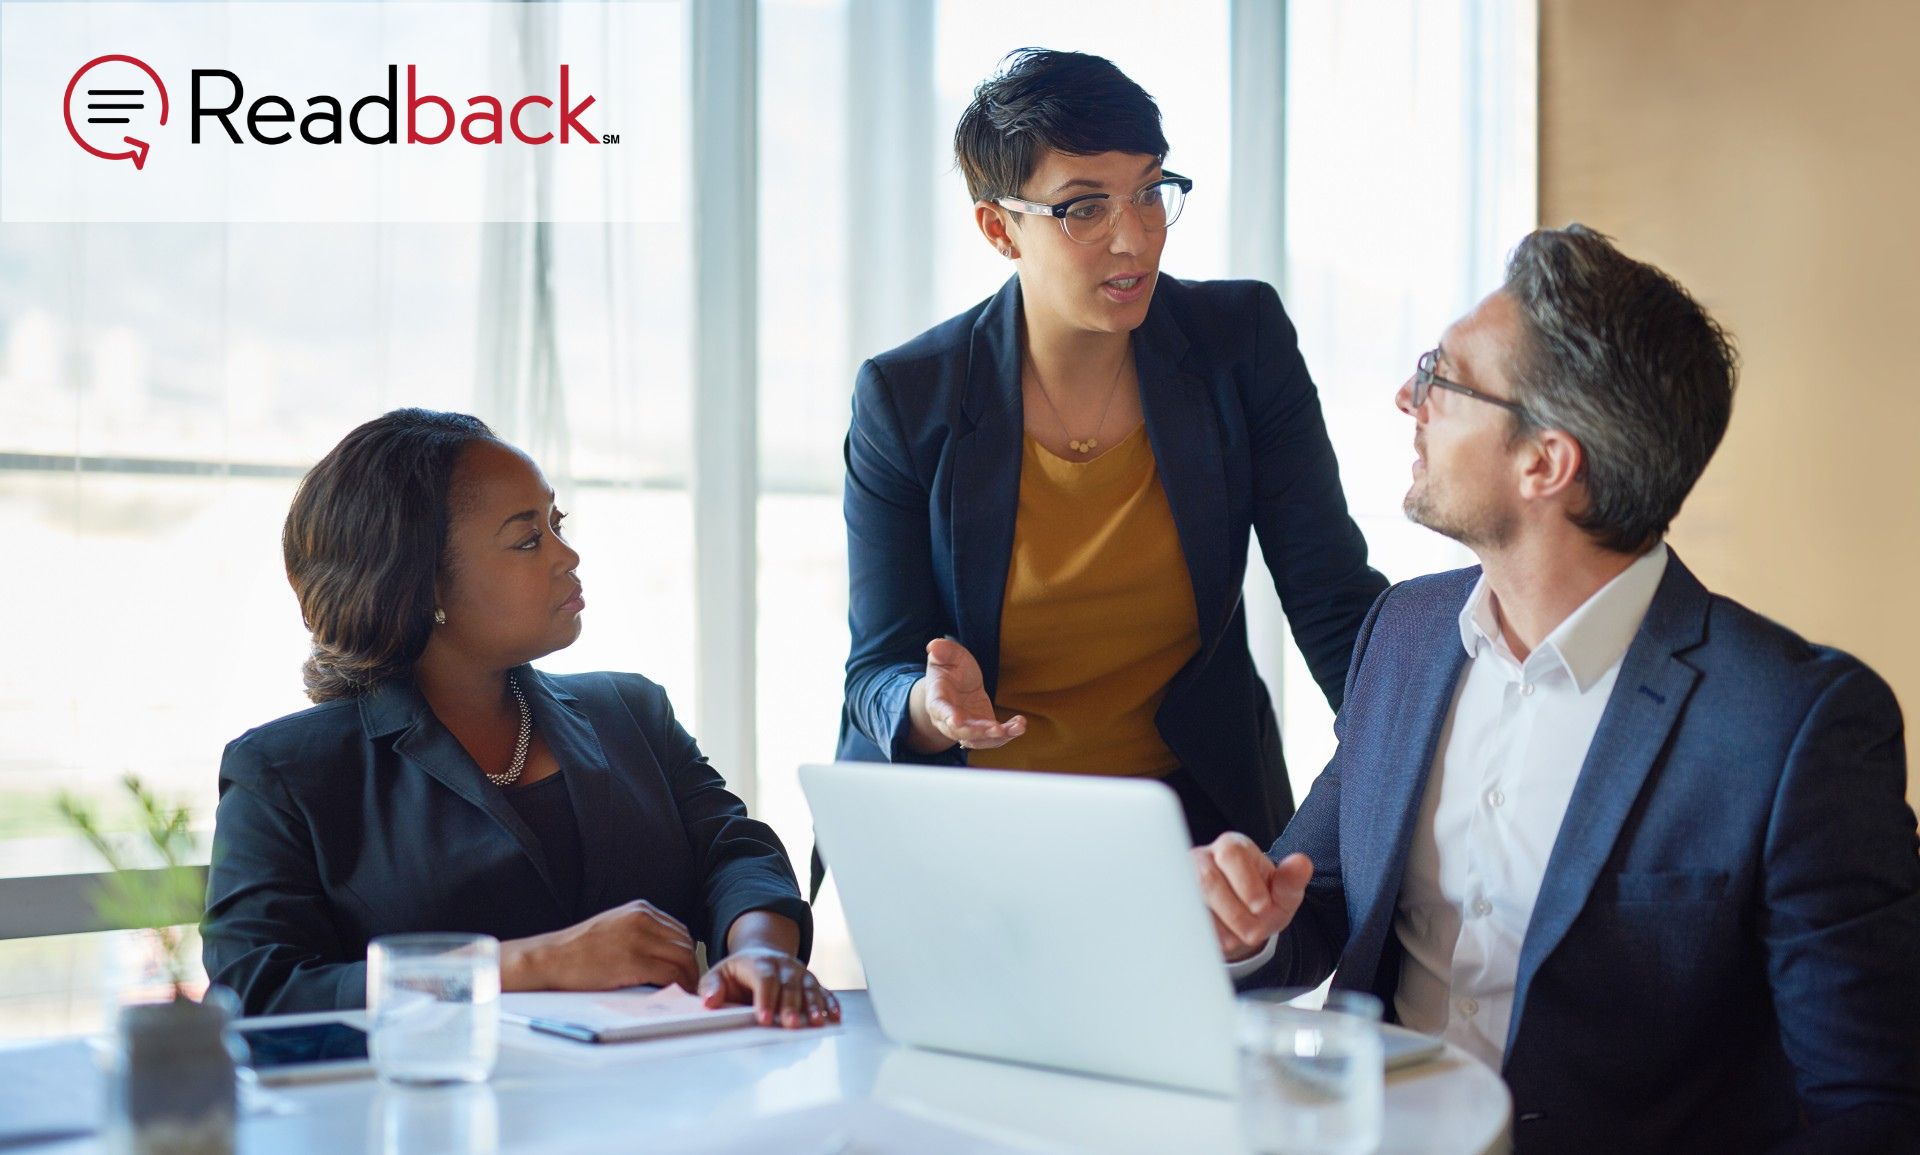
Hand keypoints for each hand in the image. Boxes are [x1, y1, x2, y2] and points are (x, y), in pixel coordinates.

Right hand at [505, 900, 699, 992]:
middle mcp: (643, 919)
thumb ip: (640, 934)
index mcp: (640, 910)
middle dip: (690, 968)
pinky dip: (678, 987)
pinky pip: (670, 974)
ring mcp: (638, 939)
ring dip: (688, 979)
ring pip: (683, 959)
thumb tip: (663, 956)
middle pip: (685, 944)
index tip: (685, 973)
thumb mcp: (613, 928)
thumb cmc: (576, 951)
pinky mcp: (633, 961)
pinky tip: (674, 997)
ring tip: (683, 995)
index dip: (685, 955)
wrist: (548, 959)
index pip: (679, 931)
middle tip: (689, 988)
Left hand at [698, 948, 841, 1028]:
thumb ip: (711, 987)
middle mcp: (783, 965)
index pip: (764, 978)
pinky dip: (830, 1003)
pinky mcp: (811, 983)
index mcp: (759, 962)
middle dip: (791, 1005)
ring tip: (816, 1022)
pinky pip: (824, 991)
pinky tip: (834, 1016)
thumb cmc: (738, 973)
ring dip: (814, 1005)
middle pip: (789, 984)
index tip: (763, 1018)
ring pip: (810, 987)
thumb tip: (709, 1001)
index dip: (765, 998)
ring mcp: (800, 973)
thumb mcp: (719, 974)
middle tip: (791, 1025)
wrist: (760, 956)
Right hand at [908, 637, 1026, 753]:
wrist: (955, 685)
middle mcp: (949, 720)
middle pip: (961, 732)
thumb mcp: (947, 656)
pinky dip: (1008, 734)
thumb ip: (942, 651)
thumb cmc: (949, 669)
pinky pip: (994, 737)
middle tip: (997, 729)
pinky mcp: (982, 729)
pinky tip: (1020, 725)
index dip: (948, 717)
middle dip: (978, 732)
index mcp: (937, 701)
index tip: (957, 720)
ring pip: (979, 740)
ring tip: (1016, 728)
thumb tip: (934, 645)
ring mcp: (967, 728)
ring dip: (997, 737)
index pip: (940, 711)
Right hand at [1191, 834, 1312, 961]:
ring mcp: (1182, 880)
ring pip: (1189, 901)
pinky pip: (1179, 918)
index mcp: (1232, 847)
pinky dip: (1202, 935)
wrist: (1239, 920)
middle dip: (1234, 912)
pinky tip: (1219, 941)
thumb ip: (1291, 880)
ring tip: (1238, 939)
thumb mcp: (1283, 894)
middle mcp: (1202, 858)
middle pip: (1207, 879)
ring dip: (1218, 927)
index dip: (1246, 883)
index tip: (1262, 907)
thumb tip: (1301, 862)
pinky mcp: (1172, 901)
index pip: (1231, 853)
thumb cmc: (1261, 901)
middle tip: (1253, 932)